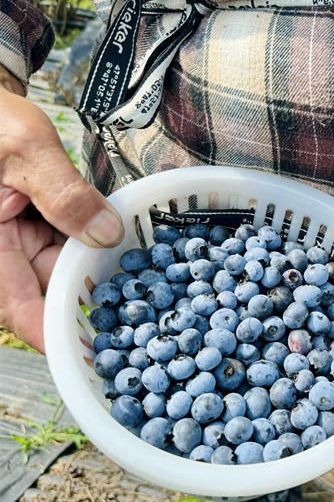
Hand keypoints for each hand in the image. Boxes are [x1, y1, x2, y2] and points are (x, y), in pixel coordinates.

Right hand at [0, 66, 124, 352]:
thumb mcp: (27, 150)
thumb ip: (66, 193)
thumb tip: (109, 234)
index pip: (19, 307)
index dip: (54, 333)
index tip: (90, 351)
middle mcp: (4, 252)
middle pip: (51, 288)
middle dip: (94, 296)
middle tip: (148, 314)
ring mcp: (23, 241)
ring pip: (66, 267)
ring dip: (100, 268)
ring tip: (150, 282)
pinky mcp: (40, 228)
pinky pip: (71, 243)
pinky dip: (96, 243)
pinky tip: (130, 244)